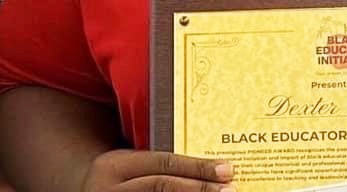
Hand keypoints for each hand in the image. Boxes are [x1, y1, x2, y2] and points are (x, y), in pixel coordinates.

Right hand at [81, 149, 235, 191]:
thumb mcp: (130, 165)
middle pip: (161, 188)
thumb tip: (209, 166)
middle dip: (199, 189)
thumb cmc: (118, 178)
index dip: (197, 167)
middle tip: (230, 189)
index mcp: (115, 165)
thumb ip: (159, 164)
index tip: (227, 169)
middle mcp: (109, 191)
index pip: (163, 163)